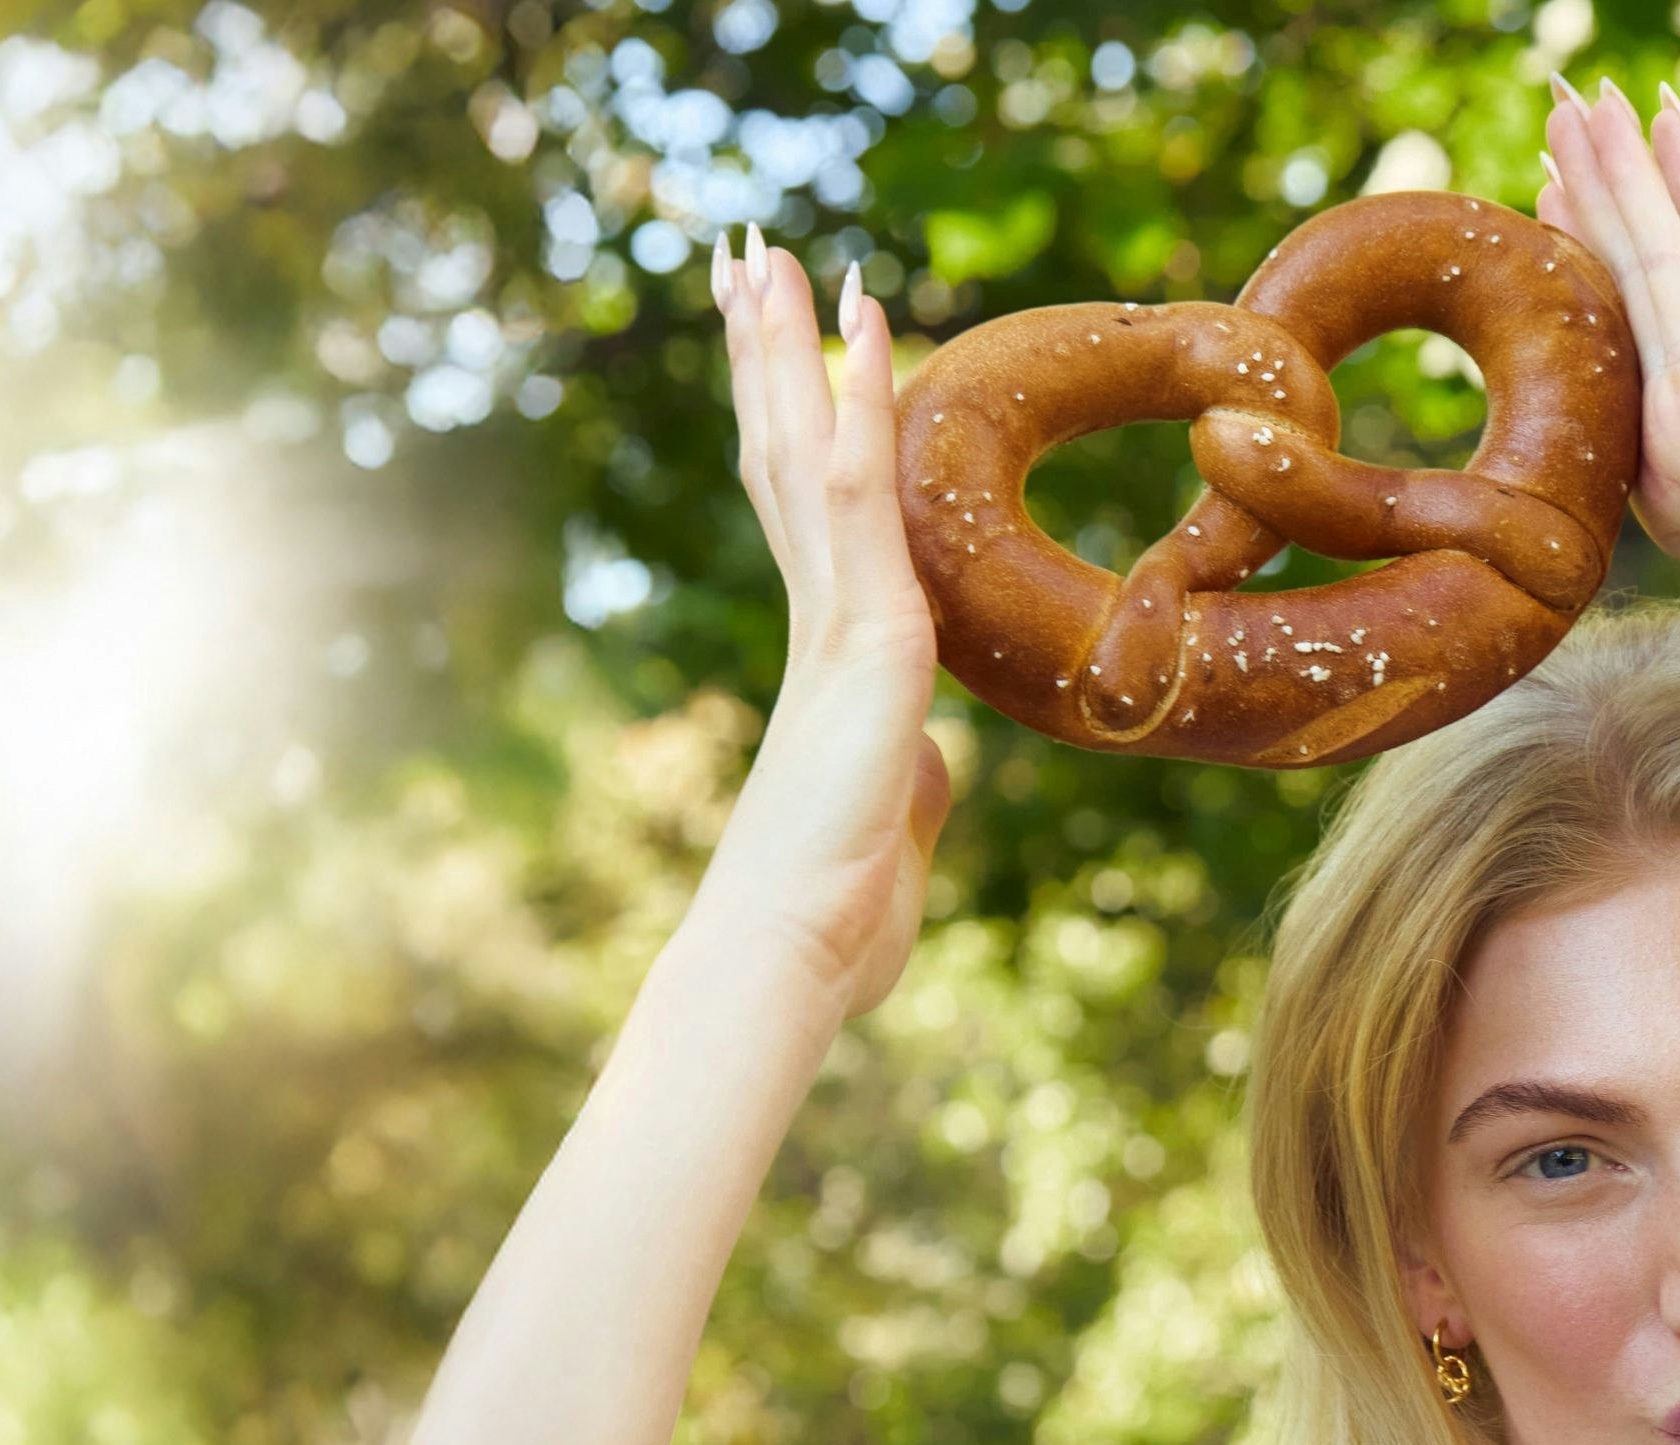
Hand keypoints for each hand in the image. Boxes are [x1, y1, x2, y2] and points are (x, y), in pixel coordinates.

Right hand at [696, 227, 955, 1022]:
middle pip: (784, 457)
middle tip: (745, 258)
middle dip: (765, 357)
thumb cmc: (835, 919)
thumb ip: (914, 774)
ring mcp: (836, 619)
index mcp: (833, 659)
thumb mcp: (898, 823)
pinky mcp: (863, 632)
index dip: (797, 425)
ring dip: (788, 348)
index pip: (811, 513)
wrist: (790, 958)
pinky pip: (865, 494)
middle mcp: (822, 620)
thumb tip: (934, 762)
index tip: (786, 351)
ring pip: (807, 452)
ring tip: (767, 252)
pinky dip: (864, 407)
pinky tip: (864, 327)